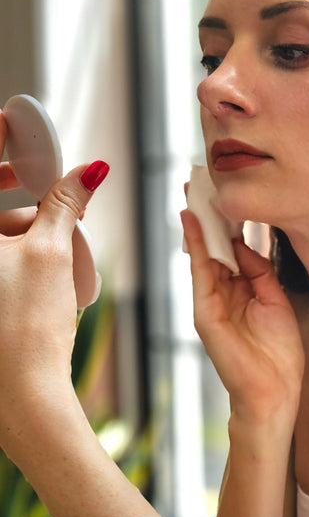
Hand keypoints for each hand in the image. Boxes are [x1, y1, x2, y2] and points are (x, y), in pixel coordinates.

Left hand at [0, 114, 107, 431]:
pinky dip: (8, 251)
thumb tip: (91, 169)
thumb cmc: (28, 326)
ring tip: (57, 241)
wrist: (21, 394)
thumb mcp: (52, 252)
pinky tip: (40, 264)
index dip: (0, 140)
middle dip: (12, 189)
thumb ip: (67, 203)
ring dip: (15, 225)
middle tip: (41, 183)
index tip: (13, 121)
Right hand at [180, 209, 304, 424]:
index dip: (229, 222)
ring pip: (203, 253)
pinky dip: (195, 245)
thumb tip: (244, 244)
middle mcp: (223, 293)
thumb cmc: (279, 353)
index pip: (232, 249)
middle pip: (214, 246)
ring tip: (195, 188)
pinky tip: (192, 221)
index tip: (229, 192)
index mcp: (242, 291)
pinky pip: (199, 271)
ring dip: (199, 221)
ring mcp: (211, 302)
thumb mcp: (276, 300)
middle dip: (209, 215)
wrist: (273, 391)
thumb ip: (259, 271)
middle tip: (203, 180)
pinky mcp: (204, 311)